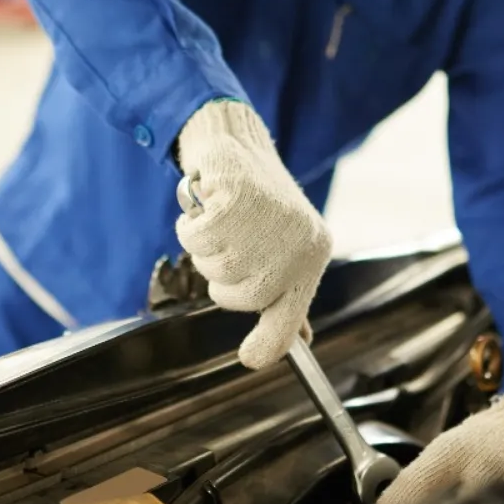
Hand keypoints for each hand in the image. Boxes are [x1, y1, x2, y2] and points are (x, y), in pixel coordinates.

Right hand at [175, 100, 332, 369]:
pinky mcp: (237, 202)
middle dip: (221, 277)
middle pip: (238, 298)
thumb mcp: (283, 250)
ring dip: (204, 249)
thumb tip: (300, 341)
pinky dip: (190, 227)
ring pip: (213, 269)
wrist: (237, 144)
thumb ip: (288, 296)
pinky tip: (206, 207)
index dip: (268, 344)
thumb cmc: (258, 205)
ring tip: (220, 221)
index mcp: (313, 256)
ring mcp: (268, 224)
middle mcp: (298, 243)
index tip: (250, 359)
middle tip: (228, 245)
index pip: (289, 318)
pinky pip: (195, 241)